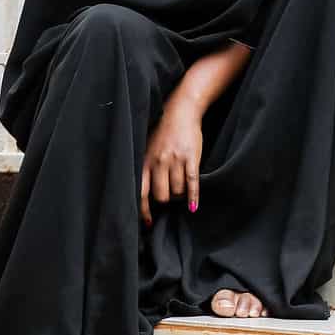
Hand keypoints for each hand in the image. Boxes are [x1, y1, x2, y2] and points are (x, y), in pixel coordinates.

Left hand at [140, 95, 201, 225]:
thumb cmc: (163, 133)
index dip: (144, 211)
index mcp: (145, 161)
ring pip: (177, 191)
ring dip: (179, 196)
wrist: (181, 112)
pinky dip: (193, 197)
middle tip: (170, 197)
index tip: (149, 222)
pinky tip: (193, 206)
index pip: (140, 192)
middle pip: (161, 196)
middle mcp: (159, 162)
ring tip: (181, 190)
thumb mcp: (148, 149)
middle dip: (166, 201)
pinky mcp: (191, 158)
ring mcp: (175, 160)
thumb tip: (148, 196)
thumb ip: (147, 169)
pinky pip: (192, 183)